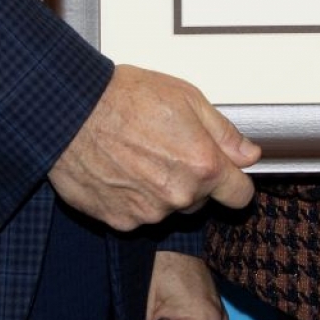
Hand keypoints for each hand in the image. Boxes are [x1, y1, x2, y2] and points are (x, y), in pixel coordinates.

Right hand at [47, 65, 260, 229]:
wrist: (71, 113)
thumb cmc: (124, 99)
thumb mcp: (187, 99)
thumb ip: (224, 133)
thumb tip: (248, 154)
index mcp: (203, 166)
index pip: (240, 195)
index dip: (236, 183)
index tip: (228, 176)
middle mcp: (178, 196)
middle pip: (201, 200)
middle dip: (192, 180)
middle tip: (167, 149)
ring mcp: (148, 213)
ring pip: (168, 207)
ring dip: (161, 190)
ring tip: (138, 156)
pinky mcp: (119, 221)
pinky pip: (138, 214)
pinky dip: (133, 198)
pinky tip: (120, 171)